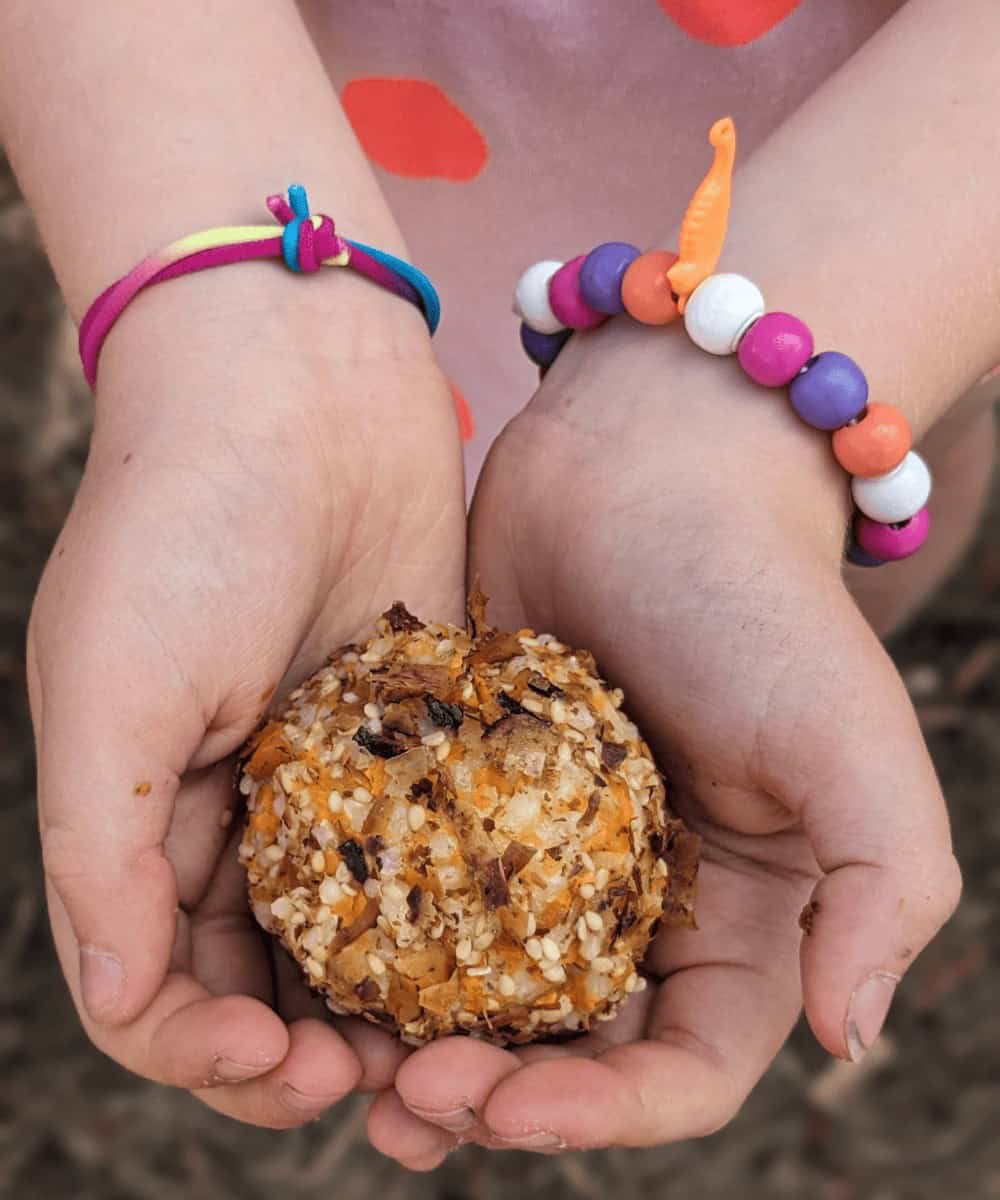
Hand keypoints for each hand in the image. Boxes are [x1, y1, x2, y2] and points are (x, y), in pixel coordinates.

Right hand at [27, 279, 465, 1127]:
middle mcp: (242, 805)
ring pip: (364, 927)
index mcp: (148, 812)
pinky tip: (503, 945)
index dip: (208, 1049)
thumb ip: (102, 851)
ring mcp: (338, 771)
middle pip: (269, 974)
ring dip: (394, 1000)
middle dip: (310, 1045)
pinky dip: (459, 907)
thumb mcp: (111, 690)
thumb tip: (123, 1002)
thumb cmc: (182, 524)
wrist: (295, 385)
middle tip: (379, 1082)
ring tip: (451, 1046)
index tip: (281, 1064)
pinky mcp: (418, 727)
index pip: (161, 985)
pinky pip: (440, 842)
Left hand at [365, 329, 960, 1166]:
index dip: (599, 1116)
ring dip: (416, 1040)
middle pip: (566, 1048)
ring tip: (343, 1063)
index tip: (501, 1110)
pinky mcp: (468, 786)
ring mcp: (545, 844)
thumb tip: (849, 1039)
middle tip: (403, 1102)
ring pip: (478, 986)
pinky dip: (375, 936)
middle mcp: (640, 895)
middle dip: (491, 1097)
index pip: (680, 1066)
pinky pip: (415, 886)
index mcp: (739, 914)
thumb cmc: (755, 597)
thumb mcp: (852, 740)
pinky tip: (317, 954)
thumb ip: (885, 888)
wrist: (646, 462)